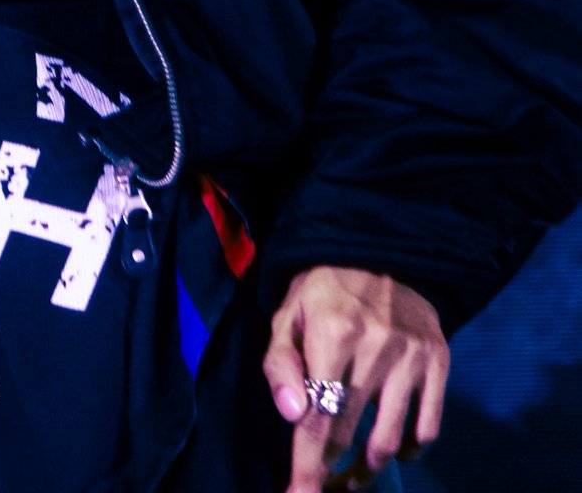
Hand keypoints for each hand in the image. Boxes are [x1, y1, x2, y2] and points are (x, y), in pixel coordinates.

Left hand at [263, 265, 449, 490]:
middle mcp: (375, 345)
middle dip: (331, 474)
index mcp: (332, 332)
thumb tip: (291, 416)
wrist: (382, 251)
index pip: (318, 417)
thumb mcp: (289, 313)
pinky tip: (391, 451)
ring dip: (367, 472)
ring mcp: (412, 356)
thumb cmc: (324, 292)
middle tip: (320, 490)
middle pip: (350, 434)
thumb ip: (280, 364)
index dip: (307, 465)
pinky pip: (428, 428)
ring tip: (350, 481)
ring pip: (390, 440)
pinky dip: (410, 451)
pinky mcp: (438, 361)